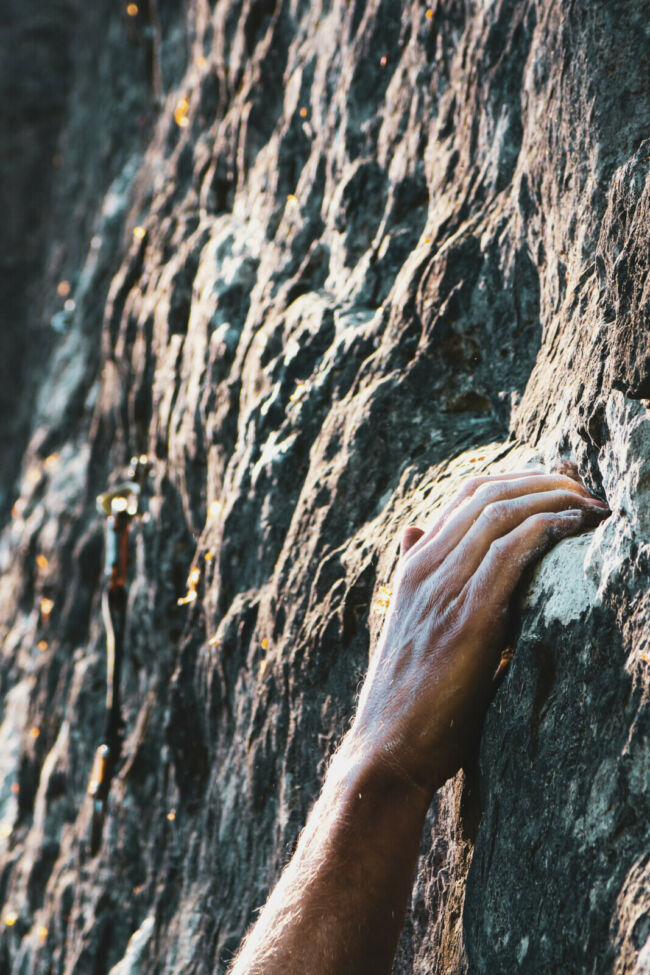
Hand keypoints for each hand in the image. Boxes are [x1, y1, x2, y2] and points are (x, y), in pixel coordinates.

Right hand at [351, 470, 609, 796]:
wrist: (387, 748)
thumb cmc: (408, 695)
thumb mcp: (408, 623)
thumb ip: (419, 577)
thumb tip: (416, 532)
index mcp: (414, 567)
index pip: (468, 495)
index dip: (521, 477)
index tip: (563, 481)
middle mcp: (425, 567)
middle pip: (488, 495)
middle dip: (544, 480)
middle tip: (588, 486)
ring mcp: (442, 590)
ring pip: (500, 515)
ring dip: (554, 499)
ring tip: (592, 505)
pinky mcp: (466, 619)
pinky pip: (508, 554)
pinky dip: (545, 530)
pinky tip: (574, 527)